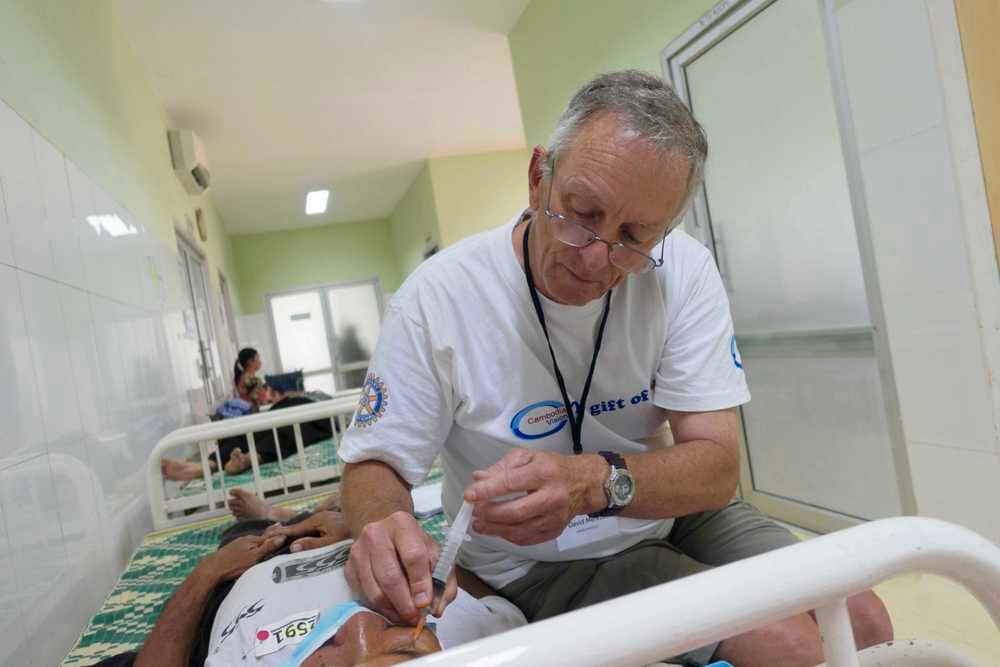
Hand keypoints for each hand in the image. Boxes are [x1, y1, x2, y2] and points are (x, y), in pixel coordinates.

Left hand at [198, 534, 285, 581]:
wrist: (212, 569)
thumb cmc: (234, 564)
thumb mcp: (254, 557)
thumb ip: (268, 547)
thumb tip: (282, 536)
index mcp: (253, 539)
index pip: (271, 537)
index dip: (280, 538)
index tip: (290, 537)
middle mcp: (246, 539)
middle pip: (262, 539)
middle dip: (270, 540)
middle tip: (281, 540)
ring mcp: (238, 544)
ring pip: (253, 544)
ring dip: (261, 546)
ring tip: (269, 547)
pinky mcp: (232, 550)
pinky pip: (246, 548)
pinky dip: (252, 550)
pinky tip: (252, 553)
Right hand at [263, 511, 349, 552]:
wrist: (372, 522)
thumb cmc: (351, 535)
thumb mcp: (331, 542)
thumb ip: (312, 545)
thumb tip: (292, 547)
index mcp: (317, 520)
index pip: (294, 528)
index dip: (281, 534)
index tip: (265, 538)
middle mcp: (319, 516)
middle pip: (298, 527)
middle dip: (284, 533)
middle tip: (265, 540)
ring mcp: (325, 519)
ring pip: (305, 528)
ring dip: (293, 534)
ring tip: (277, 541)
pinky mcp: (330, 524)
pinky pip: (312, 529)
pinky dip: (303, 534)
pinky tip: (299, 541)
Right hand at [344, 511, 456, 624]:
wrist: (387, 533)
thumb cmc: (414, 545)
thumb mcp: (435, 555)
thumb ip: (443, 580)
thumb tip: (435, 609)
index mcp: (402, 524)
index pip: (413, 556)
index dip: (420, 583)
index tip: (425, 604)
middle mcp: (376, 533)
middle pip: (390, 576)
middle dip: (405, 603)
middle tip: (415, 618)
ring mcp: (358, 551)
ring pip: (374, 591)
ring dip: (392, 610)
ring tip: (405, 615)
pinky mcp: (348, 567)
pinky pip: (363, 596)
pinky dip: (379, 608)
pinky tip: (391, 608)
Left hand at [463, 448, 606, 545]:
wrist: (584, 484)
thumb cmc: (553, 467)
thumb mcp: (529, 457)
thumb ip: (502, 467)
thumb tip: (478, 479)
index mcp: (544, 473)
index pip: (511, 483)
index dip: (487, 490)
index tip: (469, 495)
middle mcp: (551, 497)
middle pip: (515, 511)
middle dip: (490, 513)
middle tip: (474, 512)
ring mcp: (554, 517)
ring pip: (520, 530)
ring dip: (495, 529)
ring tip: (479, 524)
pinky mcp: (554, 531)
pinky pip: (527, 539)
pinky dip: (508, 536)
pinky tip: (497, 530)